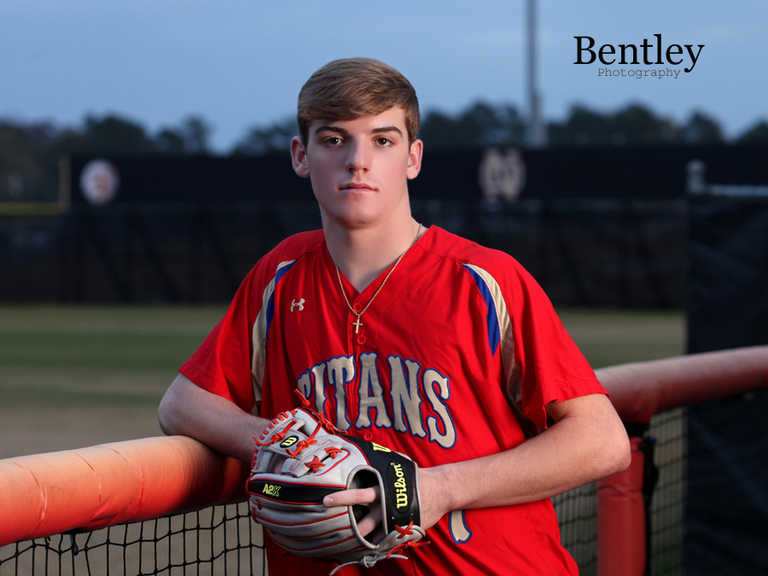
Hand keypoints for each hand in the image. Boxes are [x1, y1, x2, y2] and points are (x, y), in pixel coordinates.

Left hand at [323, 466, 449, 534]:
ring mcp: (393, 522)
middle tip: (333, 531)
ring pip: (372, 535)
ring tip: (347, 542)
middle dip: (347, 527)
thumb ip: (381, 463)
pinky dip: (377, 542)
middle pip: (362, 521)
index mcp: (382, 491)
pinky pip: (386, 540)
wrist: (440, 491)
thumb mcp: (397, 466)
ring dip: (360, 538)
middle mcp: (385, 508)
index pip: (358, 494)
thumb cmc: (415, 476)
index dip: (342, 498)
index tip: (327, 500)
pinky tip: (368, 545)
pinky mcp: (402, 530)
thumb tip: (367, 447)